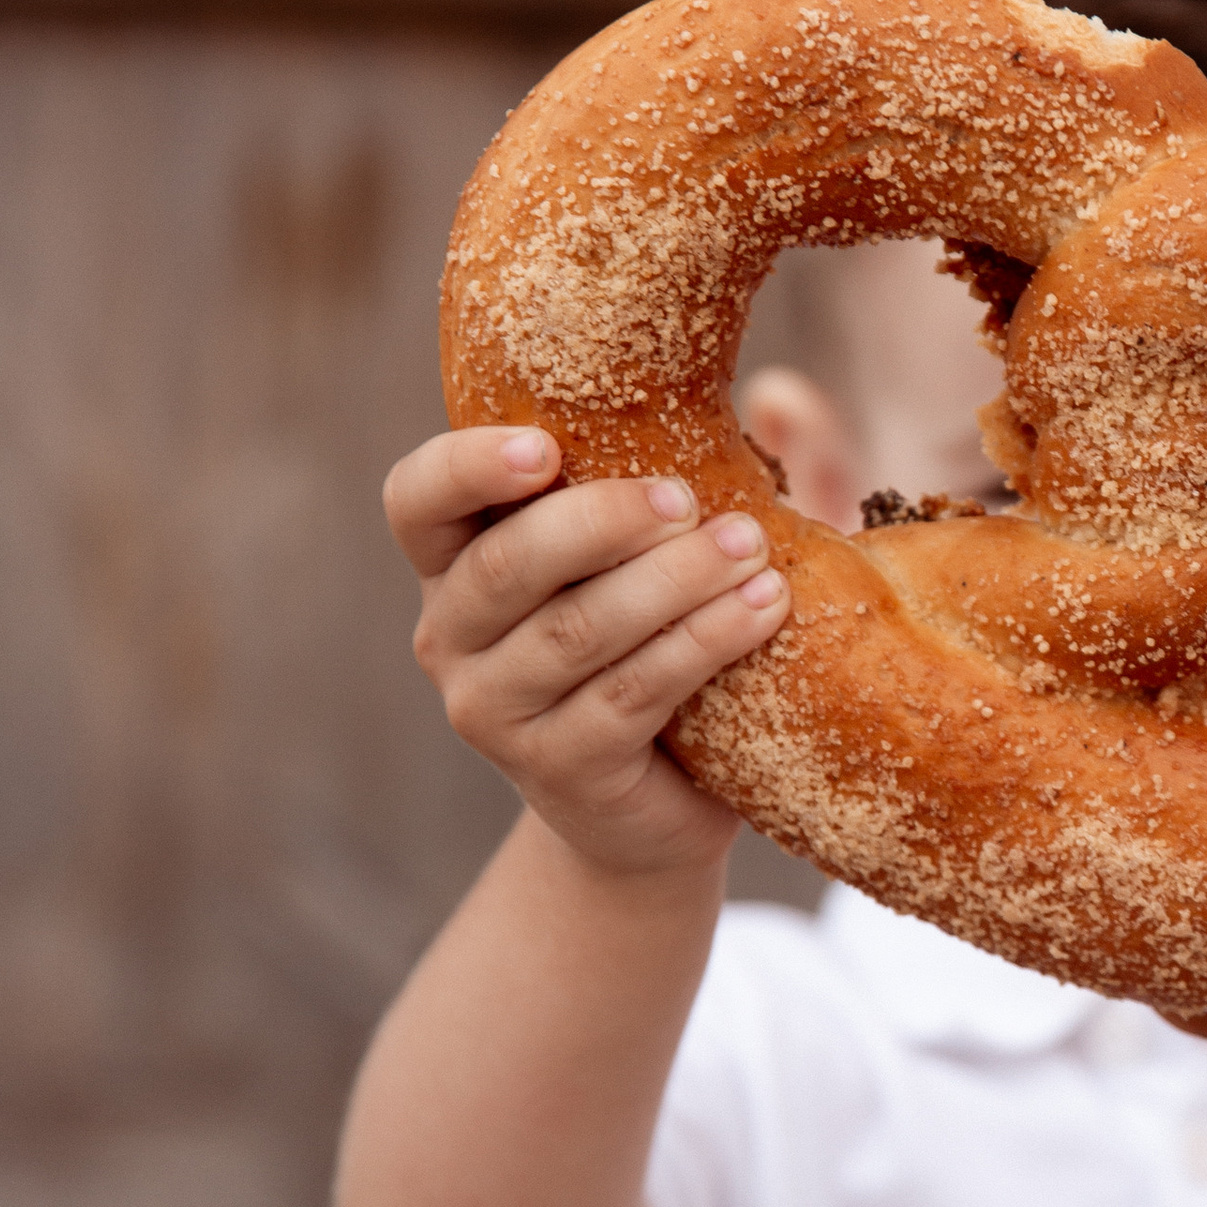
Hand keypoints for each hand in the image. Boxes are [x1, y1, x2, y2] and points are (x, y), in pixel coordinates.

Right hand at [384, 427, 788, 875]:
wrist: (653, 809)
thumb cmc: (656, 647)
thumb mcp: (664, 553)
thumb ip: (716, 471)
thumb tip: (790, 397)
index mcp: (454, 565)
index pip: (417, 500)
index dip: (466, 466)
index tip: (545, 445)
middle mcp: (451, 638)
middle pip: (505, 564)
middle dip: (603, 520)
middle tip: (689, 499)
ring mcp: (495, 713)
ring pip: (576, 630)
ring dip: (671, 580)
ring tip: (751, 549)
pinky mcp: (558, 769)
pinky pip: (631, 693)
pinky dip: (702, 642)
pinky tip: (762, 609)